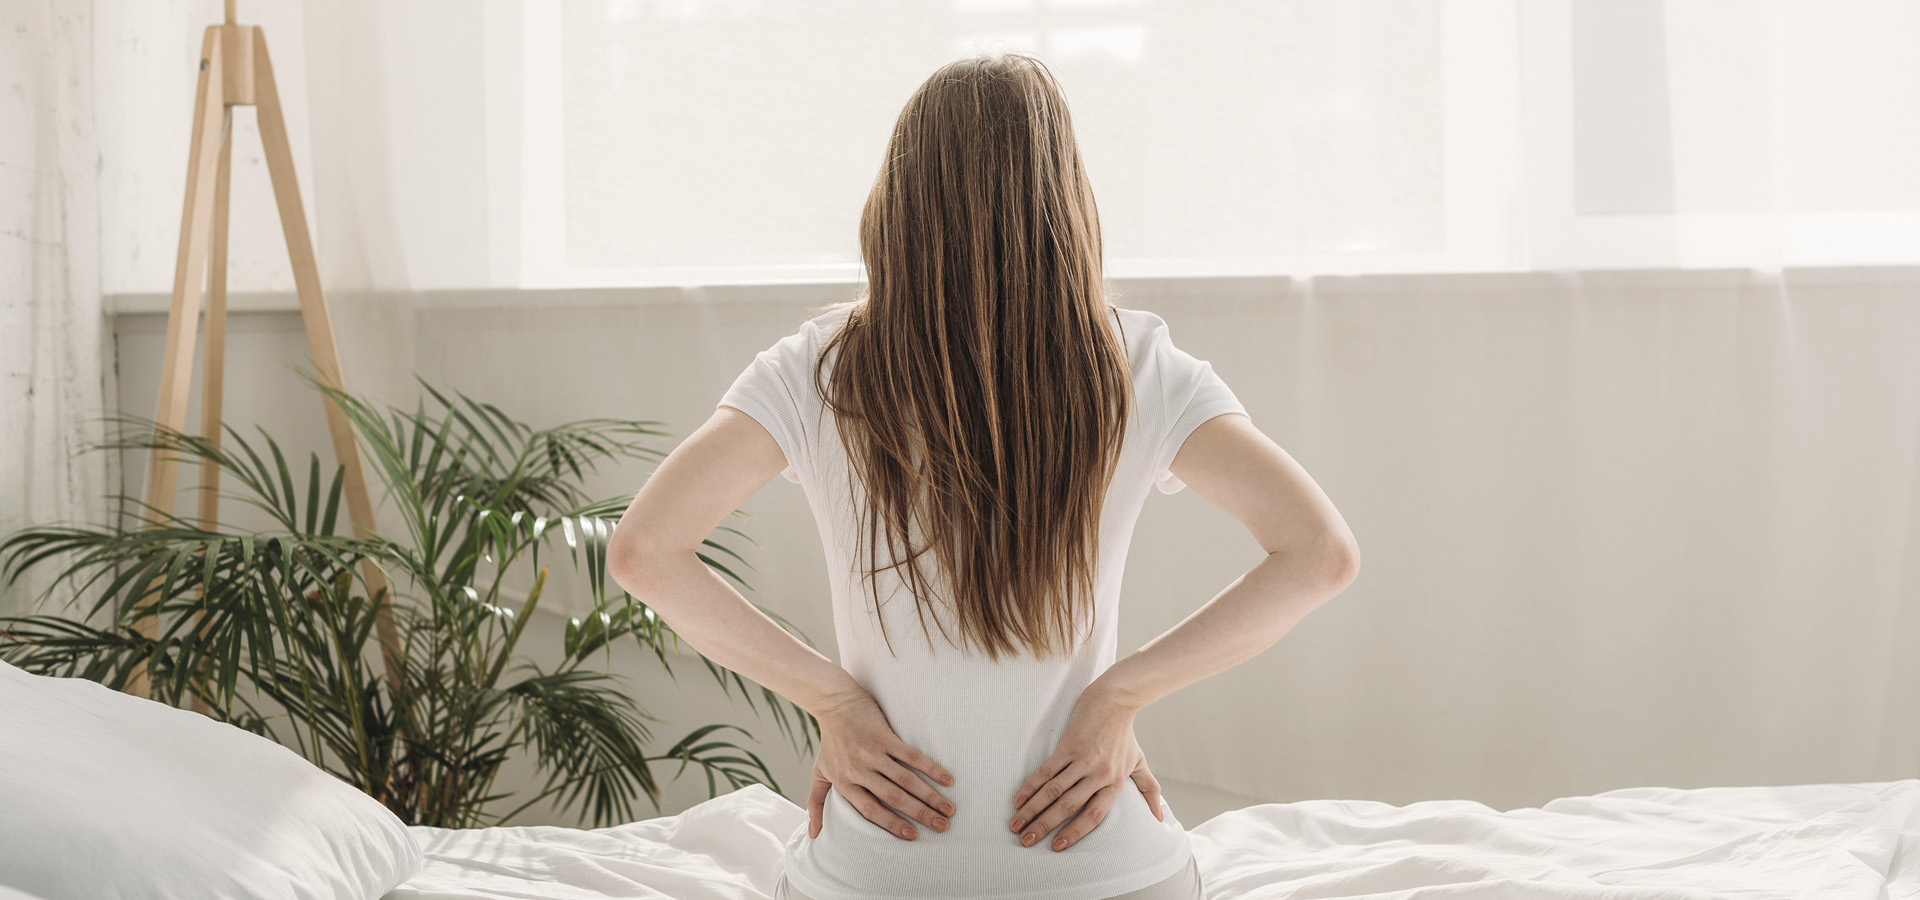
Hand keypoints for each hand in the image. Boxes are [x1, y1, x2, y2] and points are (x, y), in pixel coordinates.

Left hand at [808, 687, 957, 841]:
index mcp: (845, 783)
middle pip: (894, 798)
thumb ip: (816, 804)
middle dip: (920, 814)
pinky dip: (931, 769)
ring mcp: (873, 753)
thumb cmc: (829, 743)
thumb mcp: (818, 774)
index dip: (893, 824)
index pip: (871, 811)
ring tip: (948, 809)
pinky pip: (912, 756)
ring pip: (907, 780)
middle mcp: (860, 770)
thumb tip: (812, 835)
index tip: (913, 835)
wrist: (835, 704)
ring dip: (930, 796)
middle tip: (942, 827)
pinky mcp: (885, 737)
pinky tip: (947, 780)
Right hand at [1009, 683, 1165, 851]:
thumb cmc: (1126, 734)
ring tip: (1016, 825)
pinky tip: (1018, 799)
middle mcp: (1099, 774)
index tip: (1057, 847)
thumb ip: (1149, 790)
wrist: (1115, 700)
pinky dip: (1031, 786)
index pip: (1094, 815)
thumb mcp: (1139, 762)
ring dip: (1033, 810)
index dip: (1075, 832)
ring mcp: (1083, 760)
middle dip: (1045, 826)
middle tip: (1026, 842)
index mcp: (1115, 783)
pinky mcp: (1069, 746)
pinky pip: (1046, 771)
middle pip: (1068, 807)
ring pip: (1054, 791)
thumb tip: (1160, 819)